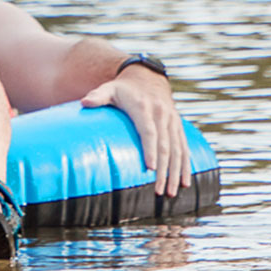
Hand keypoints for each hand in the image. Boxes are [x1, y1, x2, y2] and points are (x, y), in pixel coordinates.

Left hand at [80, 67, 190, 198]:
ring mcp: (172, 121)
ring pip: (178, 150)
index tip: (150, 169)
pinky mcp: (178, 126)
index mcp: (144, 108)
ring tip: (173, 193)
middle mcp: (162, 115)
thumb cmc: (123, 88)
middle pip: (165, 146)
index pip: (149, 131)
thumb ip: (98, 96)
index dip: (150, 150)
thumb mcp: (109, 88)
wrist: (147, 77)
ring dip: (177, 172)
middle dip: (164, 170)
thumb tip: (84, 102)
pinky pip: (184, 147)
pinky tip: (185, 182)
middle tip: (160, 191)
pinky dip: (186, 165)